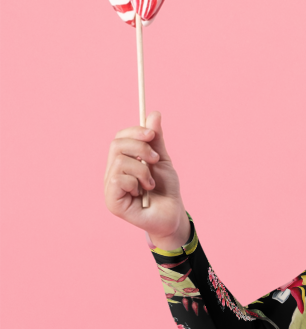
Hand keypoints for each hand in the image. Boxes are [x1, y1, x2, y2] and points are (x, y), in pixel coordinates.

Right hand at [104, 110, 188, 246]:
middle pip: (117, 145)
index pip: (119, 138)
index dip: (134, 132)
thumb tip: (154, 114)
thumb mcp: (162, 161)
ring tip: (150, 184)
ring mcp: (109, 187)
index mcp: (123, 161)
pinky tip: (142, 194)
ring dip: (142, 170)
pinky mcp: (111, 201)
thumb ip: (156, 140)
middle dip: (141, 148)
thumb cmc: (167, 190)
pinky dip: (136, 183)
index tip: (152, 134)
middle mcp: (112, 172)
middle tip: (156, 160)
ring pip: (119, 162)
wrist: (173, 214)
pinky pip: (117, 179)